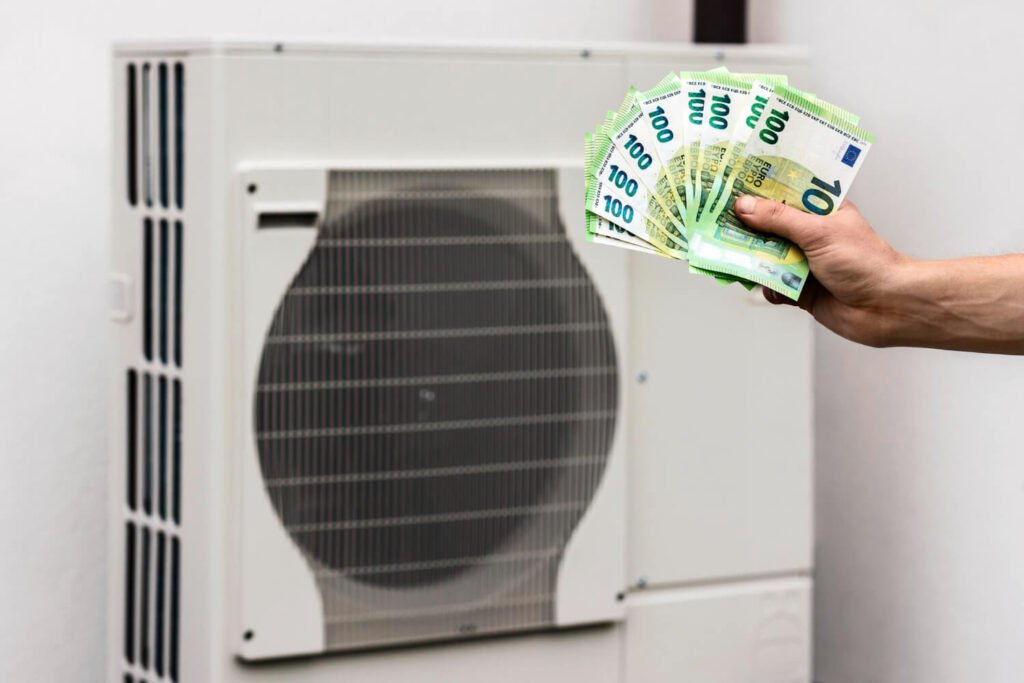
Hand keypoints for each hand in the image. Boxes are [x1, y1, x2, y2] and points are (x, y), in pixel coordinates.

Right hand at [734, 195, 907, 346]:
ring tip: (734, 258)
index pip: (781, 191)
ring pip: (763, 256)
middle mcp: (808, 233)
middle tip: (716, 223)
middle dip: (744, 227)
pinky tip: (771, 288)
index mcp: (818, 209)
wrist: (886, 308)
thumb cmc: (866, 262)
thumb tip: (744, 206)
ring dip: (751, 259)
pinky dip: (767, 287)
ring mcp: (802, 260)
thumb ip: (778, 219)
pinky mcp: (798, 288)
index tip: (727, 186)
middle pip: (765, 225)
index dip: (755, 189)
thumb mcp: (818, 231)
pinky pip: (770, 284)